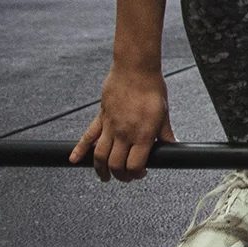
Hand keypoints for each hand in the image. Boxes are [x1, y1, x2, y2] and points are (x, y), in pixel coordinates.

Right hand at [70, 64, 174, 181]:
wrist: (135, 69)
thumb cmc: (151, 89)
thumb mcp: (164, 114)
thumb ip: (166, 134)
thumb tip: (173, 146)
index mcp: (143, 135)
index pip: (135, 165)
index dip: (137, 174)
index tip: (141, 173)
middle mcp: (124, 134)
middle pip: (116, 165)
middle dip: (120, 176)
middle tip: (125, 177)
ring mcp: (110, 127)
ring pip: (100, 156)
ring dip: (101, 170)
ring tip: (105, 177)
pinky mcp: (101, 118)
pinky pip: (87, 137)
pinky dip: (79, 150)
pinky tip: (74, 160)